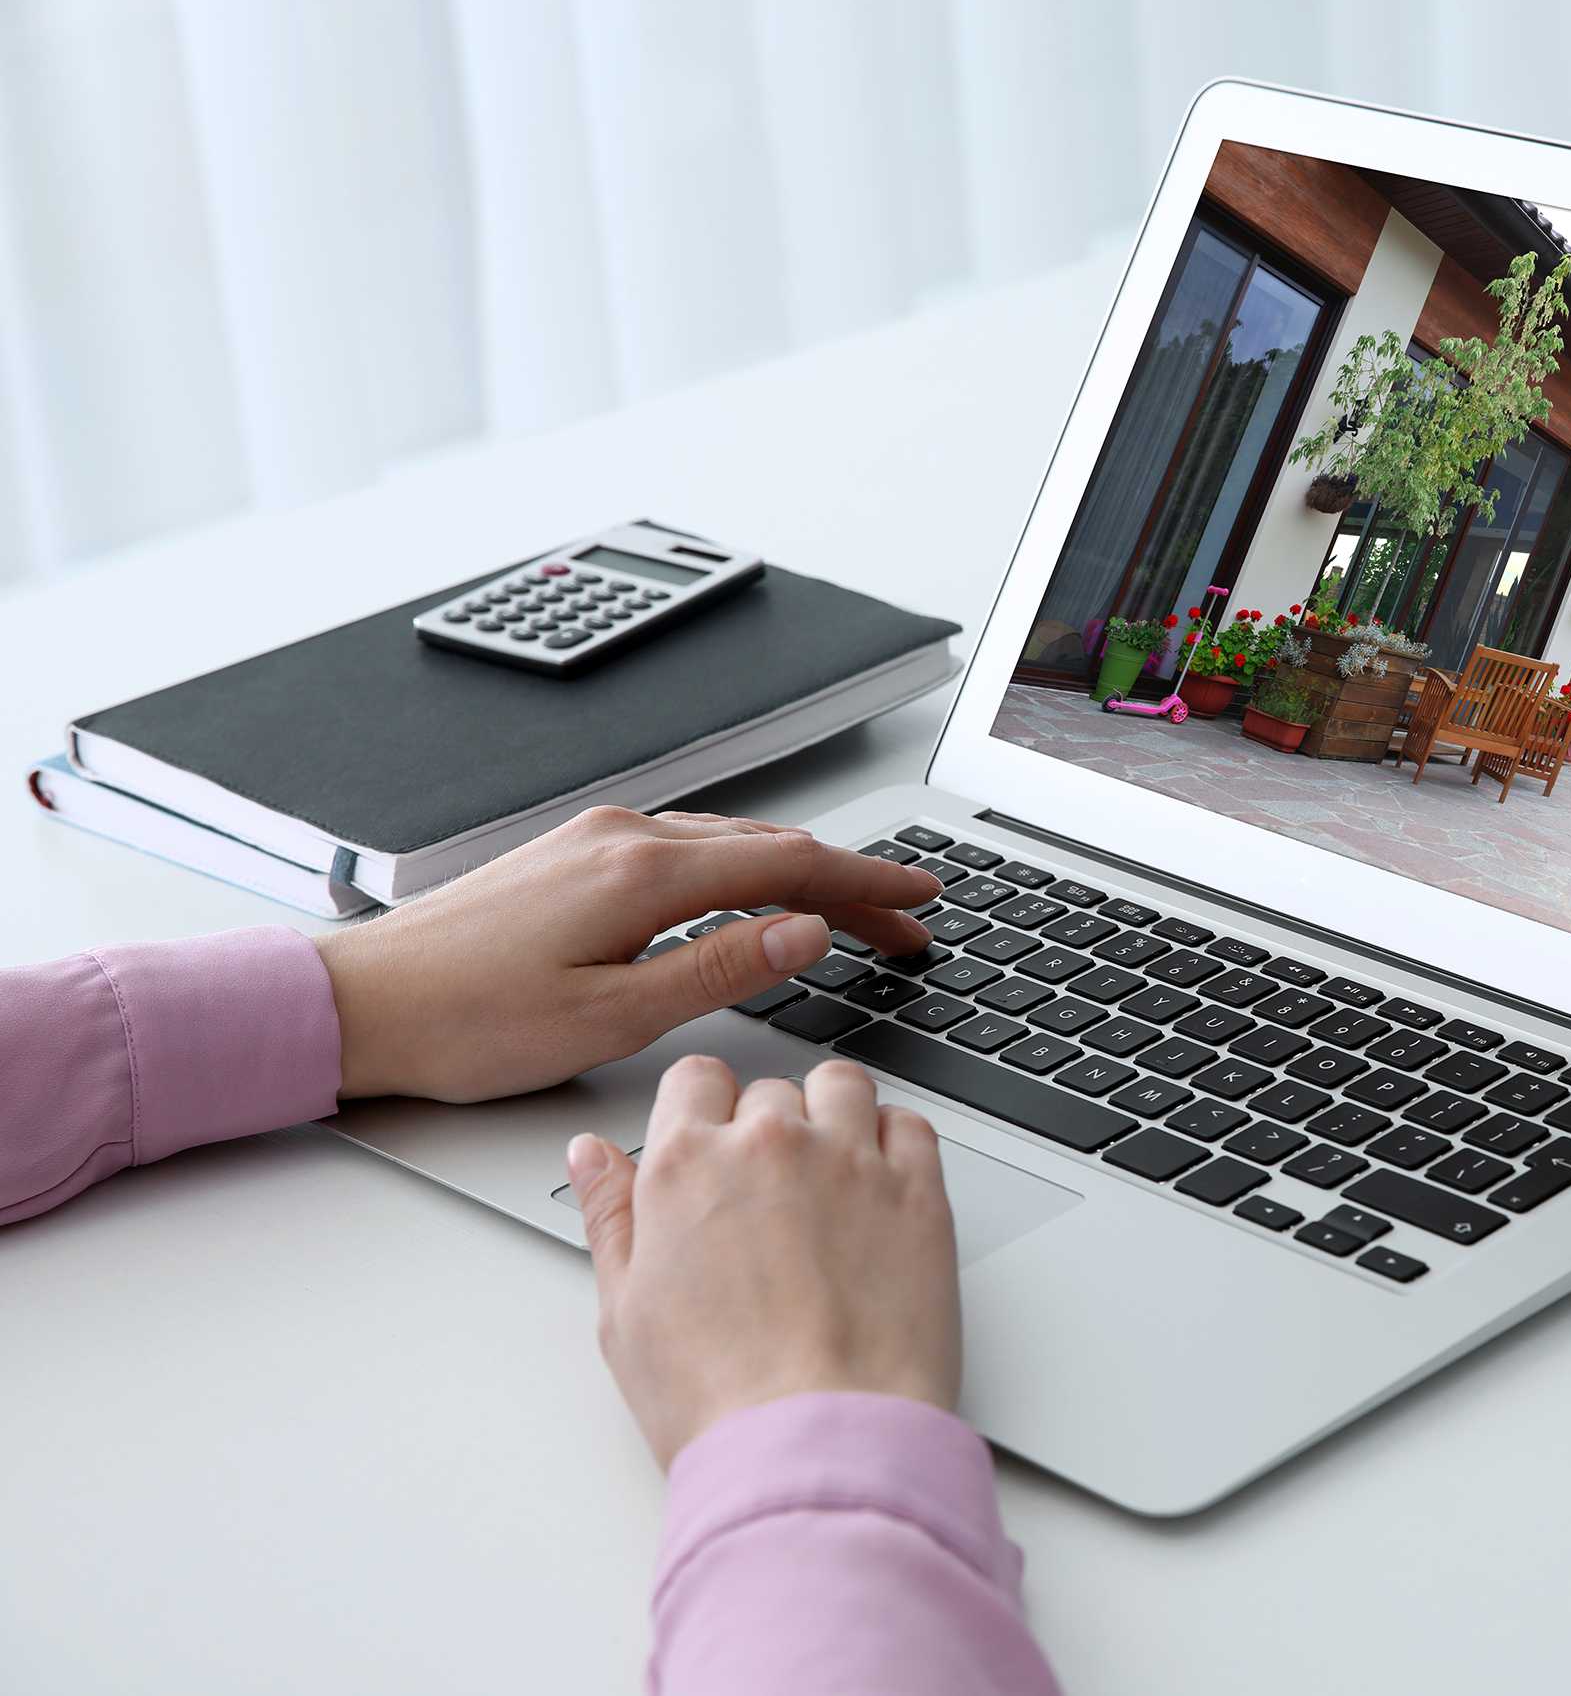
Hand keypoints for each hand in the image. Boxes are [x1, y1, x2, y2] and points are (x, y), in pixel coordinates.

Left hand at [313, 807, 939, 1100]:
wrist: (358, 1004)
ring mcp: (592, 840)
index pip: (789, 864)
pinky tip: (751, 896)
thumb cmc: (465, 1024)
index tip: (921, 897)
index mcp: (639, 873)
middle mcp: (620, 837)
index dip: (868, 881)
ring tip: (846, 914)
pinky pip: (684, 848)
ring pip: (727, 843)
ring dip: (796, 874)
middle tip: (905, 923)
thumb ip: (716, 970)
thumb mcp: (609, 1018)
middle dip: (847, 882)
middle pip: (768, 846)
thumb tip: (801, 934)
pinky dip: (742, 868)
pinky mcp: (570, 856)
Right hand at [566, 1056, 960, 1465]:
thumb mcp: (625, 1314)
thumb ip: (610, 1216)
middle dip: (766, 1130)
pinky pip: (910, 1125)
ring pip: (843, 1087)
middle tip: (768, 1200)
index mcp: (686, 1166)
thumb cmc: (718, 1399)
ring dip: (833, 1116)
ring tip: (828, 1181)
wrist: (816, 1443)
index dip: (703, 1112)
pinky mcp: (919, 1192)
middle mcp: (769, 1145)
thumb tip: (592, 1156)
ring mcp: (850, 1161)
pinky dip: (895, 1143)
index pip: (695, 1079)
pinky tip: (880, 1192)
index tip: (712, 1146)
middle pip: (769, 1091)